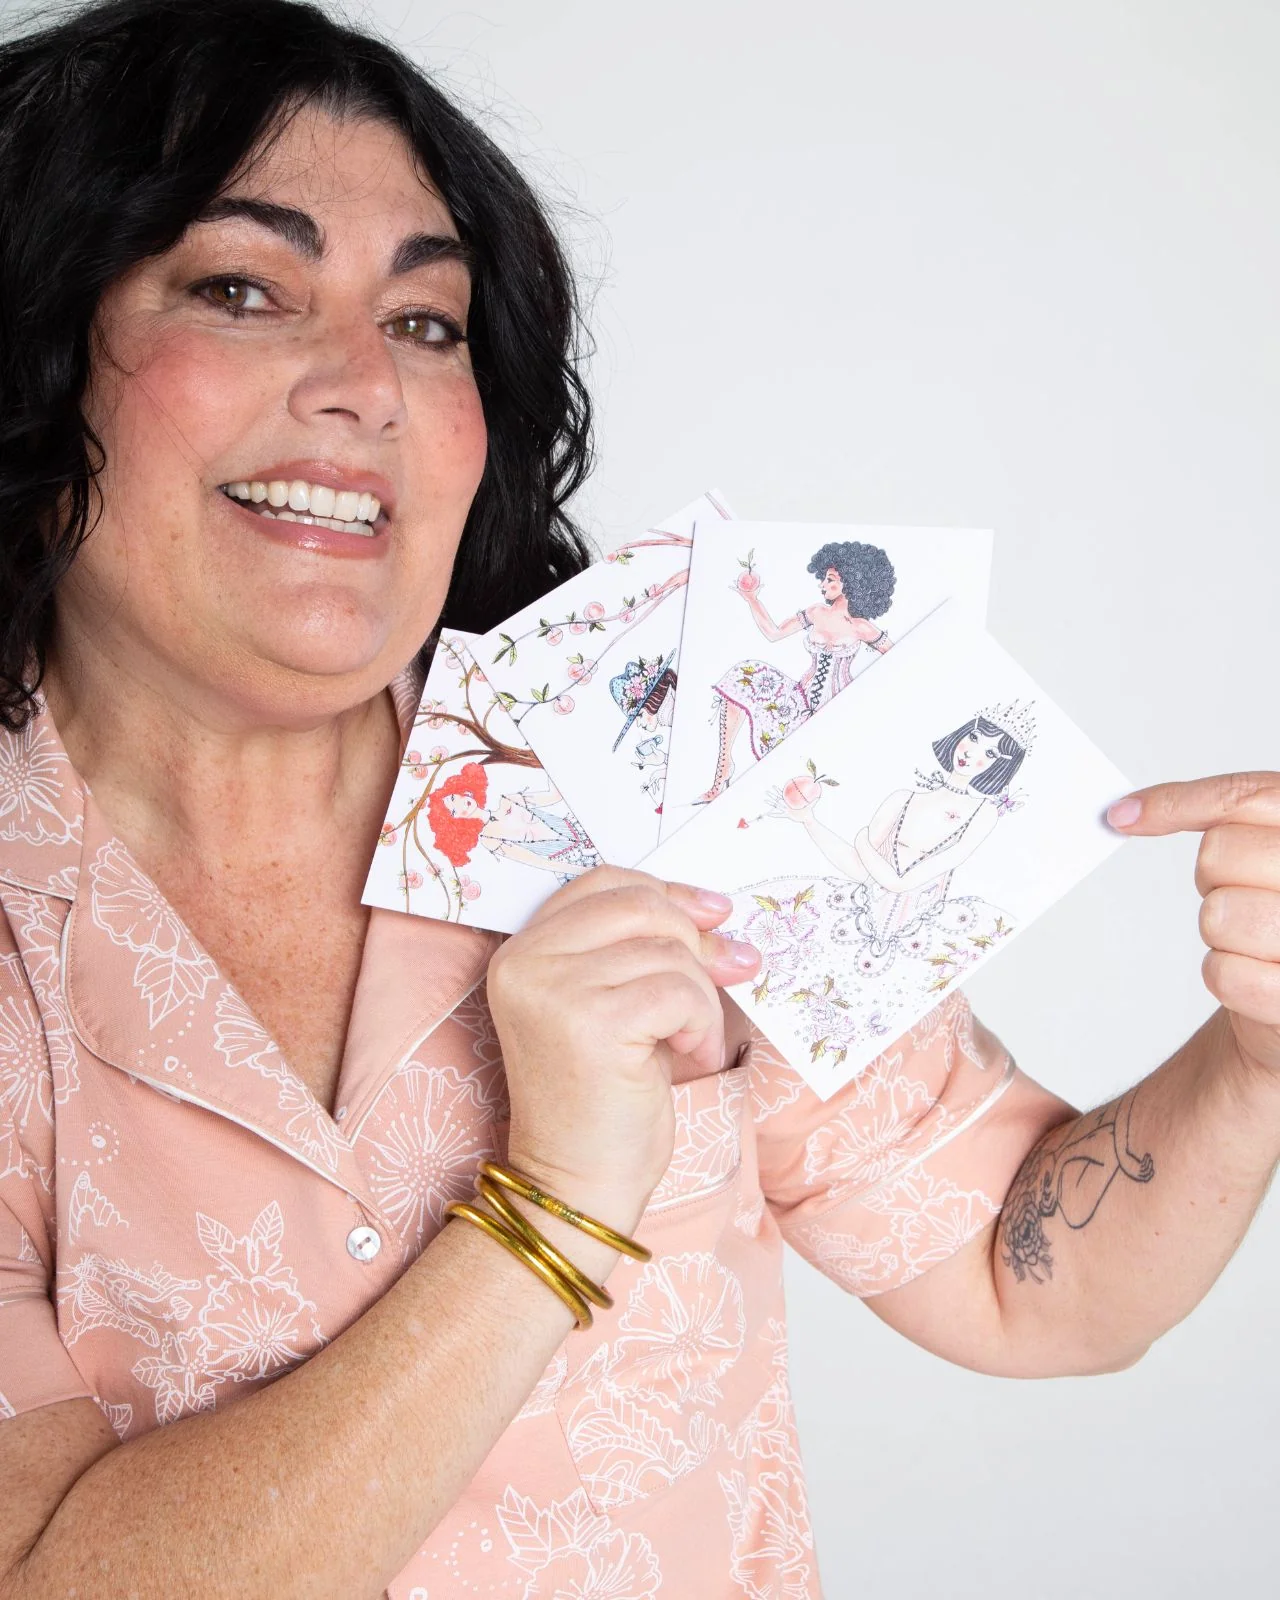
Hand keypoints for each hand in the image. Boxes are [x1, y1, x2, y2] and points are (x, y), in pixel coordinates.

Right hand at [485, 866, 760, 1229]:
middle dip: (697, 940)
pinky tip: (689, 1056)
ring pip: (668, 952)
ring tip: (690, 1042)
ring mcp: (554, 991)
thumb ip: (641, 950)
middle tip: (731, 972)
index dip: (666, 892)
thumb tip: (717, 912)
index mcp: (522, 950)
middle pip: (640, 905)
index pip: (602, 882)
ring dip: (701, 997)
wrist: (576, 1185)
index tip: (714, 915)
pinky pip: (679, 992)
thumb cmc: (602, 1099)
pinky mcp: (592, 1024)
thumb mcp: (613, 1003)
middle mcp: (527, 963)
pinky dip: (700, 1023)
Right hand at [764, 777, 822, 818]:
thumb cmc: (808, 811)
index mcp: (792, 801)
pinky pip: (779, 815)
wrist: (807, 818)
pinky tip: (769, 814)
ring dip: (771, 803)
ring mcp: (787, 810)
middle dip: (772, 795)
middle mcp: (788, 804)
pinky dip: (774, 814)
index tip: (774, 786)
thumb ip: (815, 799)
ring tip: (765, 800)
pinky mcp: (787, 815)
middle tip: (766, 792)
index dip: (779, 790)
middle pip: (778, 798)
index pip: (784, 794)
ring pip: (777, 805)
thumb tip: (819, 794)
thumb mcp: (811, 804)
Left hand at [1108, 773, 1279, 1073]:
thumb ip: (1218, 815)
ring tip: (1256, 940)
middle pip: (1220, 853)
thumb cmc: (1277, 916)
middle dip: (1211, 877)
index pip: (1244, 797)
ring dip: (1220, 932)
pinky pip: (1224, 973)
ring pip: (1217, 914)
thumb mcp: (1263, 851)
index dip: (1176, 803)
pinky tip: (1256, 974)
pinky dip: (1225, 977)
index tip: (1123, 816)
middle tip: (1240, 895)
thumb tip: (1123, 813)